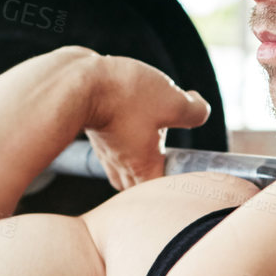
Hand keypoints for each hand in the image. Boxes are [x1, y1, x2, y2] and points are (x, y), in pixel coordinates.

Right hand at [82, 54, 211, 189]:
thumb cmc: (125, 95)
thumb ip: (196, 111)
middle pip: (143, 189)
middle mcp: (122, 167)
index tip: (193, 177)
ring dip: (141, 164)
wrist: (78, 81)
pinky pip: (115, 150)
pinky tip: (133, 126)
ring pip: (126, 171)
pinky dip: (126, 144)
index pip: (165, 195)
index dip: (180, 188)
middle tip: (176, 167)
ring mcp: (106, 152)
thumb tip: (198, 104)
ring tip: (155, 148)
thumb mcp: (173, 101)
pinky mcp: (97, 134)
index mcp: (144, 168)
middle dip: (160, 182)